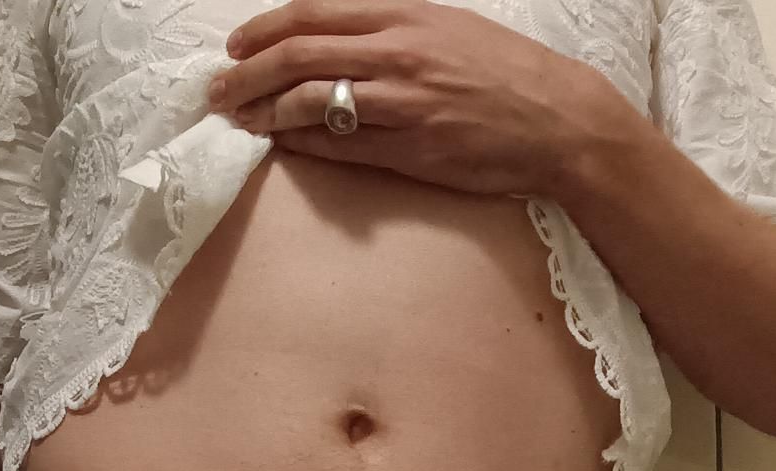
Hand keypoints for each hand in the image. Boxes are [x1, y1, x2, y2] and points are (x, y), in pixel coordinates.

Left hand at [206, 0, 600, 196]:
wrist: (557, 122)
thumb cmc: (506, 75)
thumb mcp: (447, 28)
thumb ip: (391, 29)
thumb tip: (338, 39)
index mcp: (402, 15)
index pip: (311, 14)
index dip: (263, 30)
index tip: (235, 47)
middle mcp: (396, 54)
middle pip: (299, 57)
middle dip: (247, 75)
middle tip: (219, 92)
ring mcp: (401, 105)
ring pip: (312, 102)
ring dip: (266, 112)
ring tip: (241, 121)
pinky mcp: (411, 152)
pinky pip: (341, 146)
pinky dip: (303, 143)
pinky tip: (282, 142)